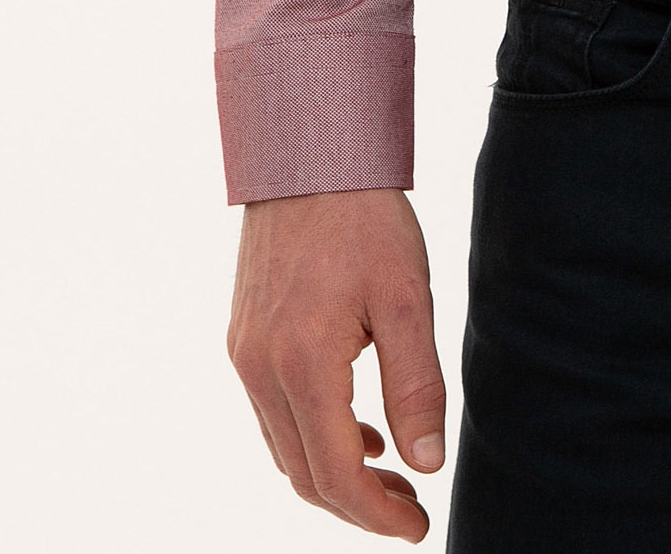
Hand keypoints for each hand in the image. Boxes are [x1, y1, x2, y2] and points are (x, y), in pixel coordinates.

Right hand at [228, 187, 448, 537]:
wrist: (308, 154)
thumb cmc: (364, 218)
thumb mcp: (406, 298)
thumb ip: (415, 385)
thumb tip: (426, 463)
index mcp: (302, 362)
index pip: (336, 474)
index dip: (378, 514)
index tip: (418, 527)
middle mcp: (260, 368)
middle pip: (304, 475)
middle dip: (358, 504)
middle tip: (410, 507)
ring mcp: (244, 354)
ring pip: (284, 450)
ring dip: (333, 474)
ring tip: (390, 471)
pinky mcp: (243, 338)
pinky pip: (272, 414)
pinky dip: (311, 437)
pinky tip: (354, 426)